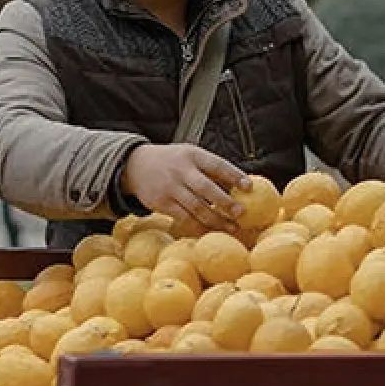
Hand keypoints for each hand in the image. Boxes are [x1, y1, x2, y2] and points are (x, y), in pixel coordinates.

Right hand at [122, 144, 249, 232]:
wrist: (135, 165)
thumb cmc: (171, 161)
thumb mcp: (189, 155)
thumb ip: (210, 168)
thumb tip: (240, 184)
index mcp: (192, 155)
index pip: (217, 165)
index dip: (234, 176)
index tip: (249, 186)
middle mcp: (181, 170)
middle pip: (206, 188)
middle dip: (226, 202)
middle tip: (242, 213)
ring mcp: (170, 188)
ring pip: (196, 207)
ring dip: (216, 220)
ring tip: (232, 227)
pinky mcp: (161, 203)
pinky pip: (183, 218)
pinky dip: (198, 226)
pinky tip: (210, 230)